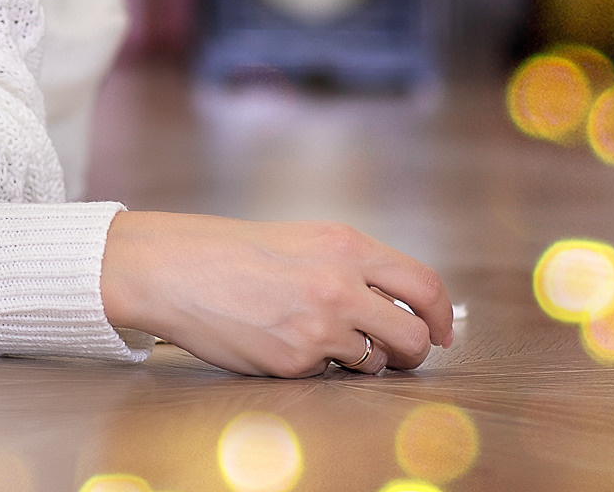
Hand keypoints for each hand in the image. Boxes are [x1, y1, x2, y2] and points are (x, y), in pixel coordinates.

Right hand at [99, 211, 452, 377]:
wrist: (172, 268)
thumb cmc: (232, 252)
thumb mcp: (302, 240)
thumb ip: (352, 266)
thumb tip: (399, 304)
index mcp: (346, 246)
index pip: (424, 285)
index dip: (441, 315)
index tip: (440, 331)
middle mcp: (341, 285)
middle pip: (413, 334)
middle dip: (414, 351)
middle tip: (399, 354)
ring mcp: (320, 326)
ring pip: (375, 361)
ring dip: (364, 360)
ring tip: (327, 342)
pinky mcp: (296, 361)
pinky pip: (328, 373)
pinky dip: (316, 364)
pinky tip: (283, 341)